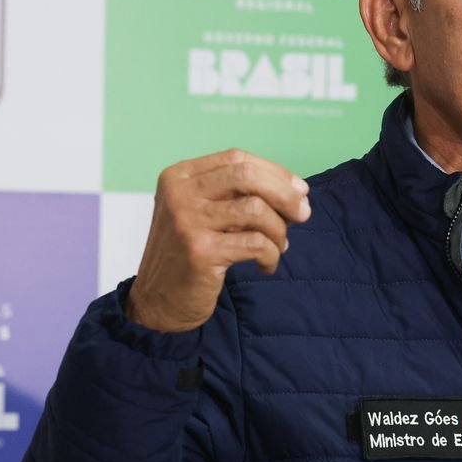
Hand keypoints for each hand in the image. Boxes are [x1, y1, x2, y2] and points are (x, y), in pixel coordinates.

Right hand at [125, 149, 310, 332]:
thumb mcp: (206, 213)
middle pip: (247, 176)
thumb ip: (239, 196)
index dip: (275, 172)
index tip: (299, 190)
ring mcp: (187, 221)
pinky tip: (267, 265)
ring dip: (279, 230)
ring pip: (256, 209)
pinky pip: (255, 243)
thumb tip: (297, 191)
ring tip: (278, 247)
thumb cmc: (190, 254)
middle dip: (285, 194)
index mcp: (179, 176)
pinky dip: (271, 254)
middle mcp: (179, 193)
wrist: (158, 302)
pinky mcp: (200, 251)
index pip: (237, 159)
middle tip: (303, 214)